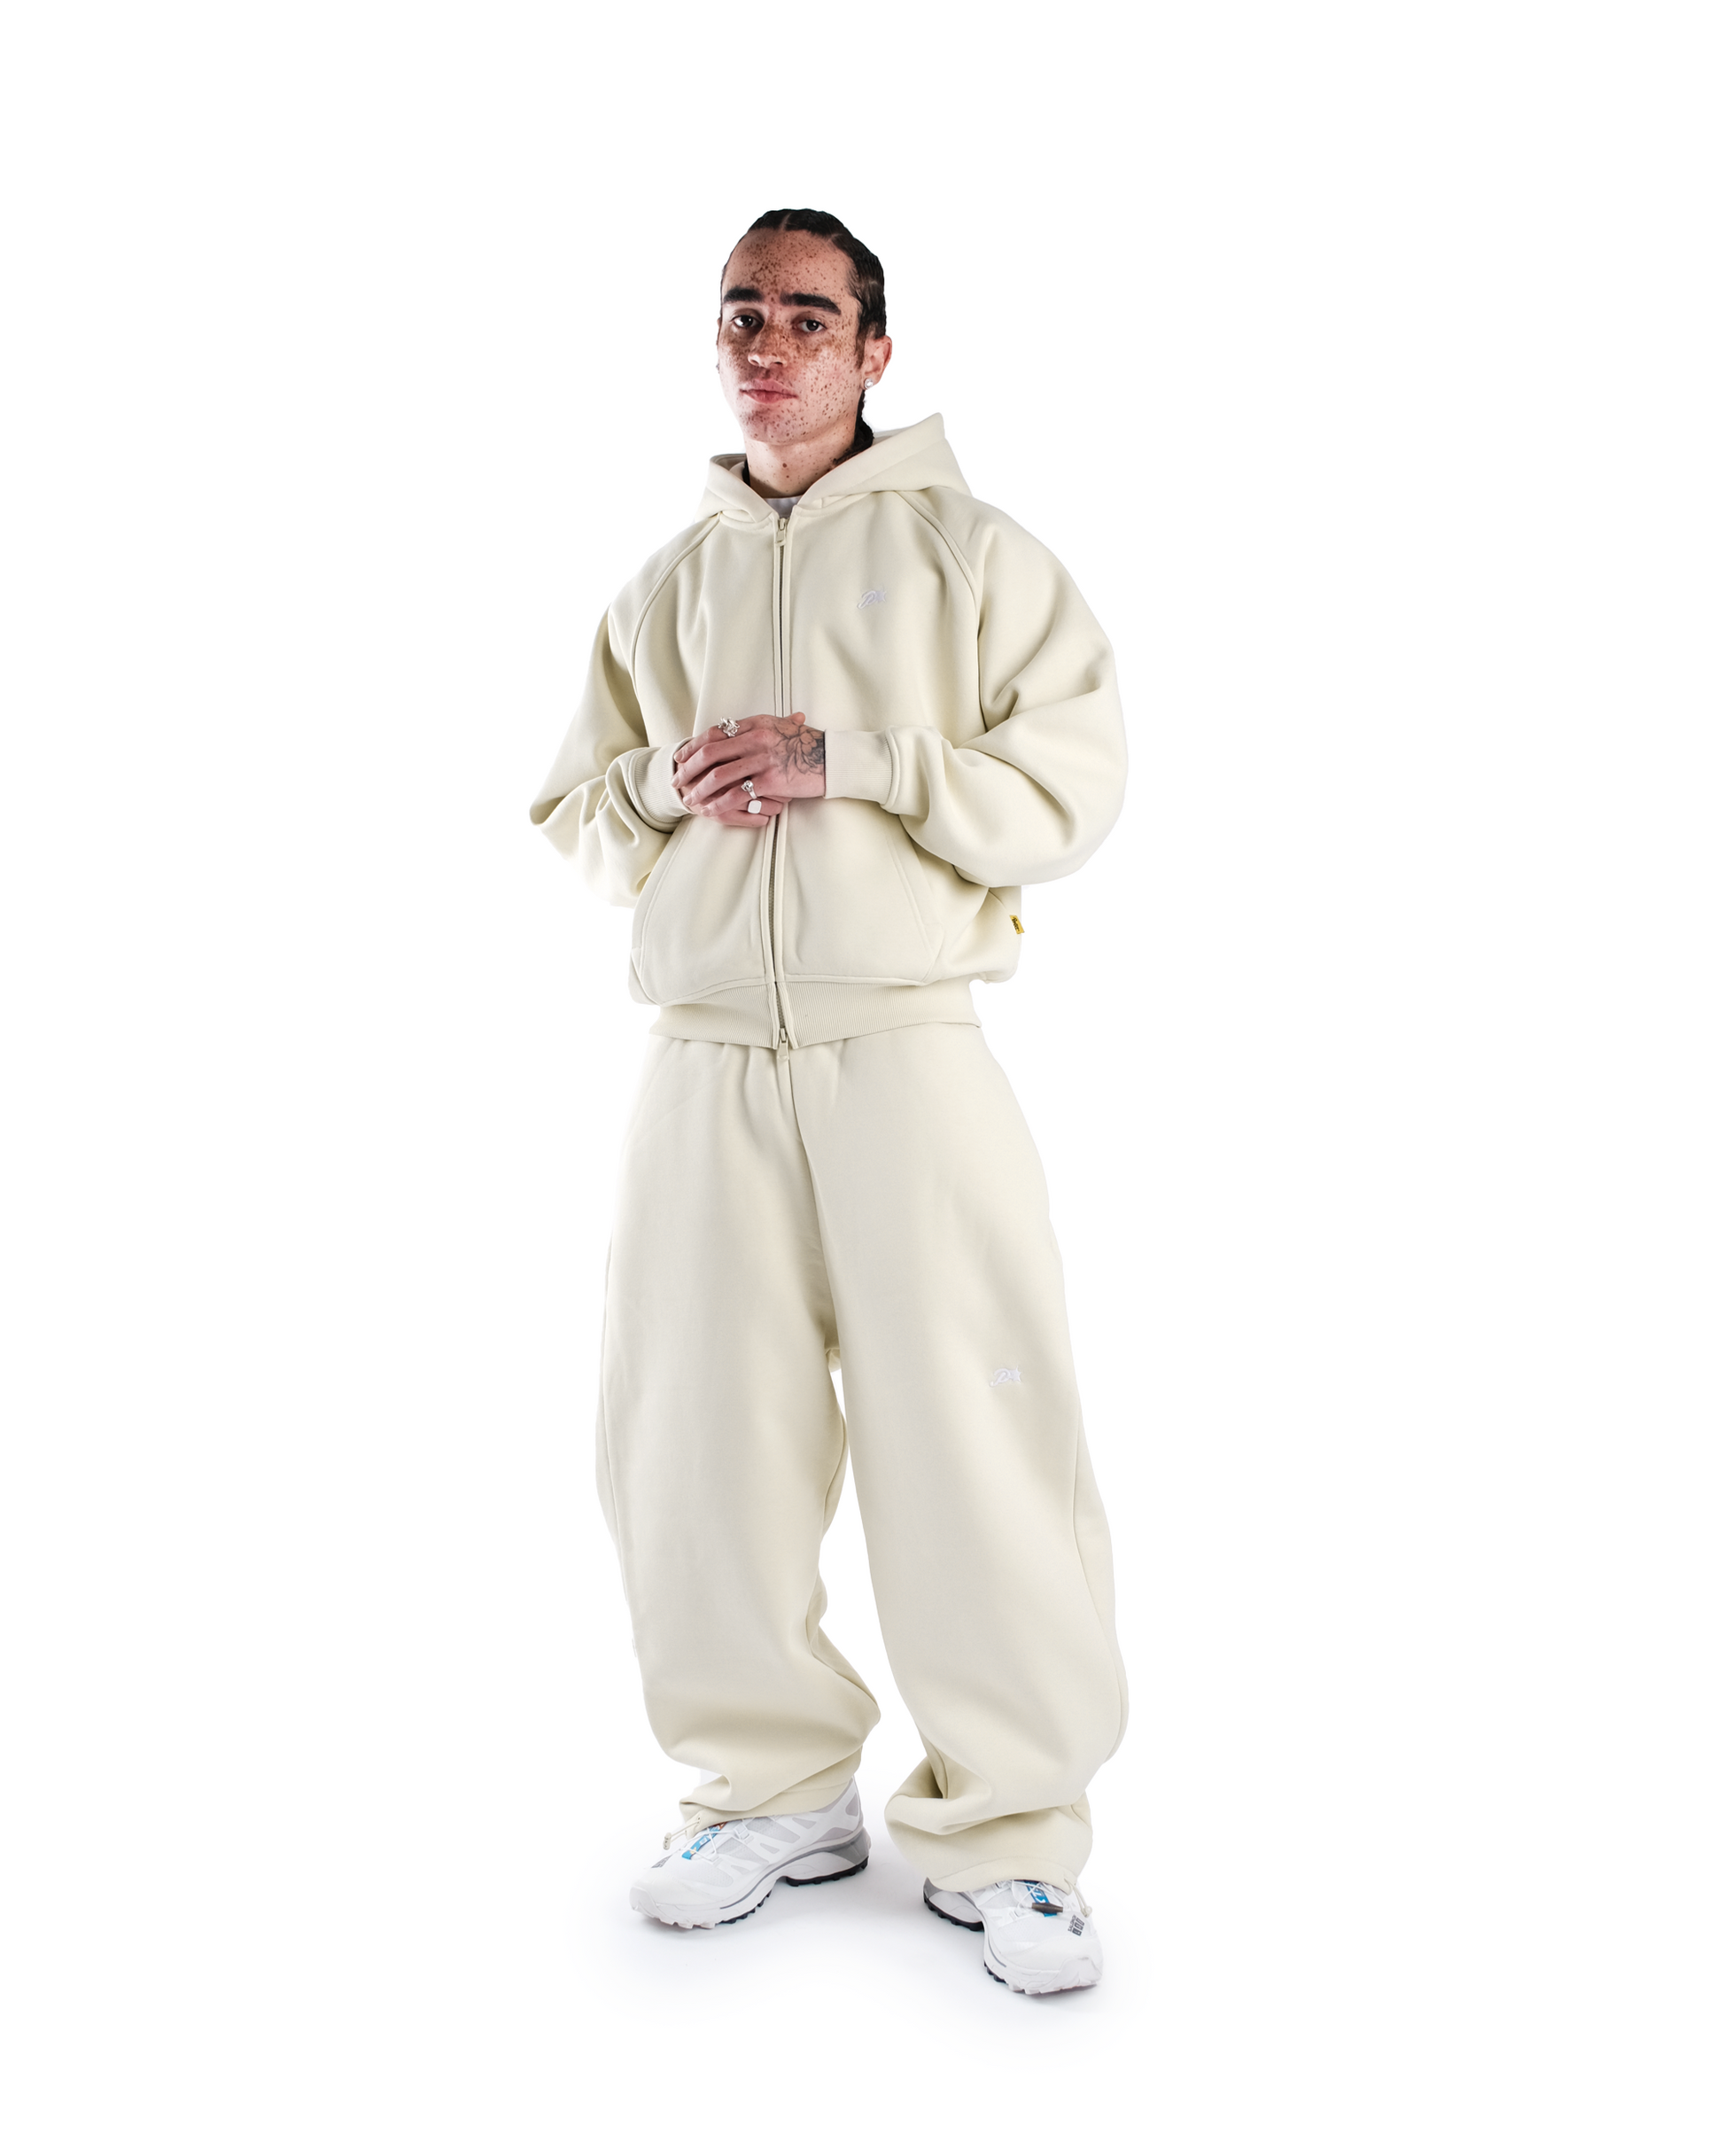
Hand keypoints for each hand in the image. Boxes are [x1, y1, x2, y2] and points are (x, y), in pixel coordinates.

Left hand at [673, 714, 824, 826]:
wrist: (833, 758)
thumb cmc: (810, 745)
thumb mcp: (783, 727)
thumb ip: (760, 728)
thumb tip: (737, 729)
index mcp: (757, 724)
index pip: (715, 733)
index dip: (693, 746)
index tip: (681, 758)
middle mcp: (756, 738)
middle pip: (711, 753)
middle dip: (689, 769)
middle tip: (677, 780)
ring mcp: (763, 759)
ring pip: (720, 775)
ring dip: (700, 789)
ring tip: (691, 800)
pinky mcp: (771, 780)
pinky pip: (738, 794)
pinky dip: (720, 804)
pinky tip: (711, 811)